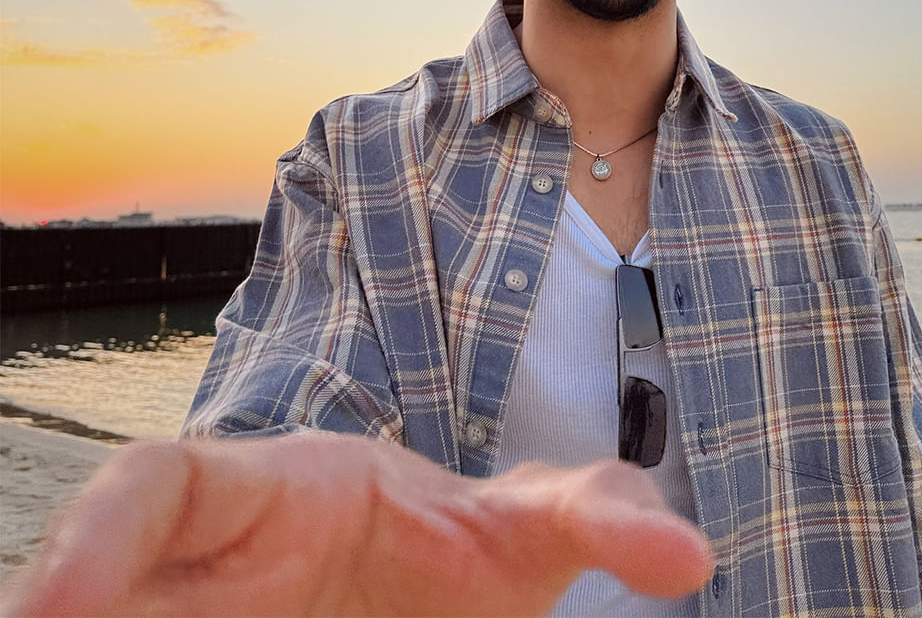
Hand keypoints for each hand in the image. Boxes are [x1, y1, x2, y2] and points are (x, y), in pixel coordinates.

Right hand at [2, 432, 712, 616]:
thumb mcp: (517, 534)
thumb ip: (592, 515)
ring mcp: (187, 609)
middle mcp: (198, 562)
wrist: (413, 596)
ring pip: (118, 617)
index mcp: (265, 493)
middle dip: (65, 606)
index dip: (97, 535)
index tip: (51, 612)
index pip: (158, 483)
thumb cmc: (449, 551)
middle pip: (96, 587)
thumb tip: (692, 551)